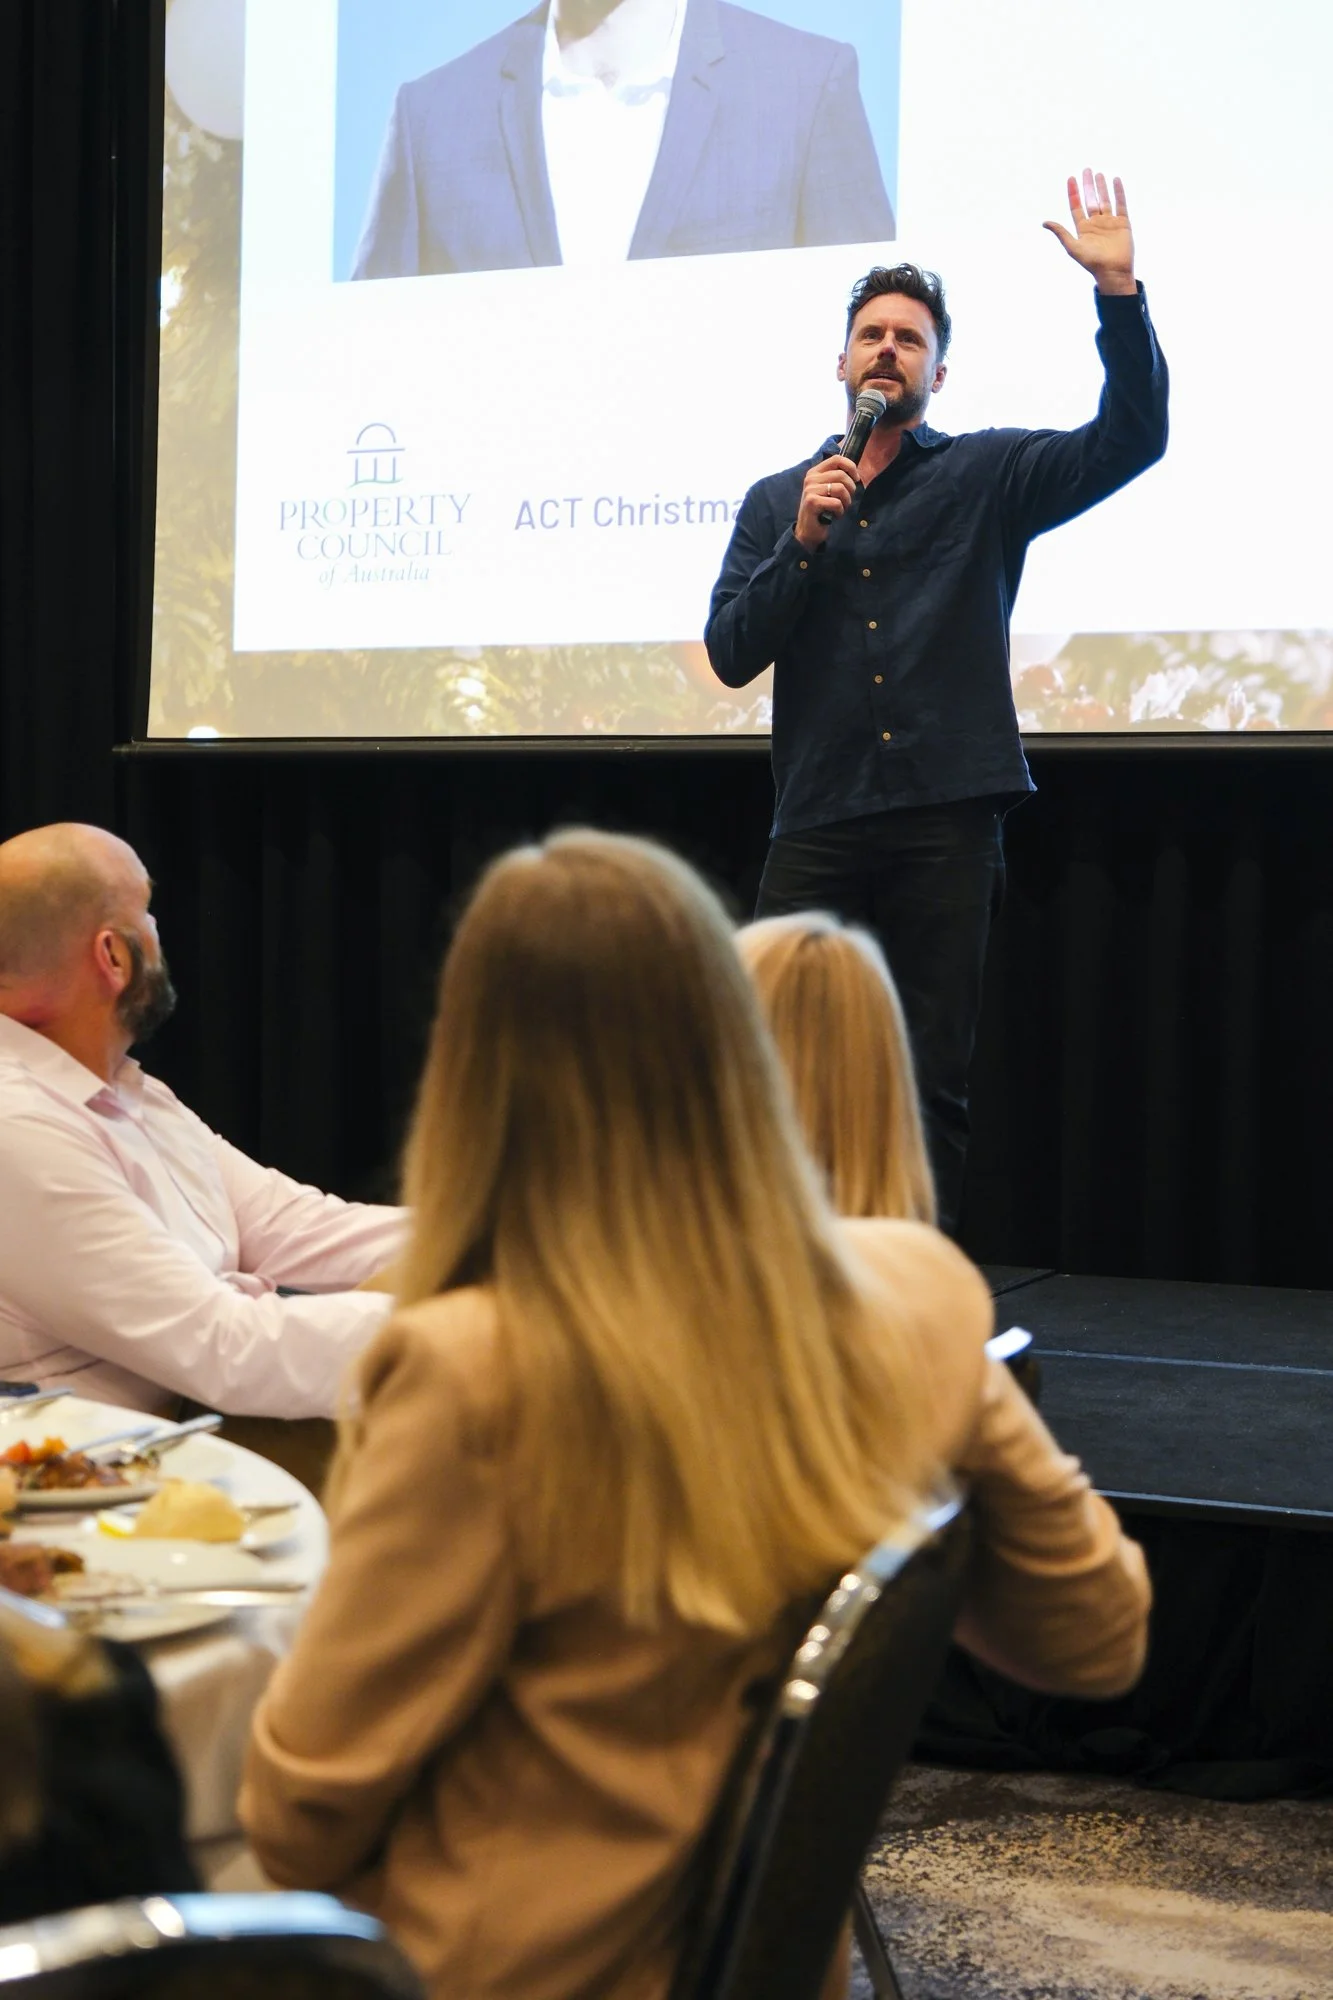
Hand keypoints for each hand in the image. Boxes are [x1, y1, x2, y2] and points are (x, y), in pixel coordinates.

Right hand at [795, 455, 857, 550]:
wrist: (808, 531)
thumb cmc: (822, 510)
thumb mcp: (828, 490)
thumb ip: (837, 479)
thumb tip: (856, 473)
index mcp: (815, 472)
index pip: (836, 459)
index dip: (851, 467)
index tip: (856, 479)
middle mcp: (811, 478)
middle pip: (841, 475)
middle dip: (851, 489)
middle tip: (848, 500)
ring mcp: (810, 490)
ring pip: (840, 488)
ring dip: (847, 501)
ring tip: (842, 508)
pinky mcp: (812, 502)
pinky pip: (836, 502)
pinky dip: (840, 511)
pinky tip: (836, 515)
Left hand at [1044, 169, 1136, 294]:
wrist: (1113, 272)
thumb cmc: (1092, 263)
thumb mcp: (1073, 247)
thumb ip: (1060, 233)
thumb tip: (1044, 222)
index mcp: (1083, 228)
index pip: (1076, 206)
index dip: (1073, 193)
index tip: (1071, 179)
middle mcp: (1095, 223)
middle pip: (1090, 200)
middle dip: (1088, 185)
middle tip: (1086, 170)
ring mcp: (1109, 222)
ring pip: (1104, 200)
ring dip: (1101, 187)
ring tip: (1098, 173)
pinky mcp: (1122, 223)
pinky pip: (1120, 204)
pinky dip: (1118, 192)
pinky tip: (1115, 180)